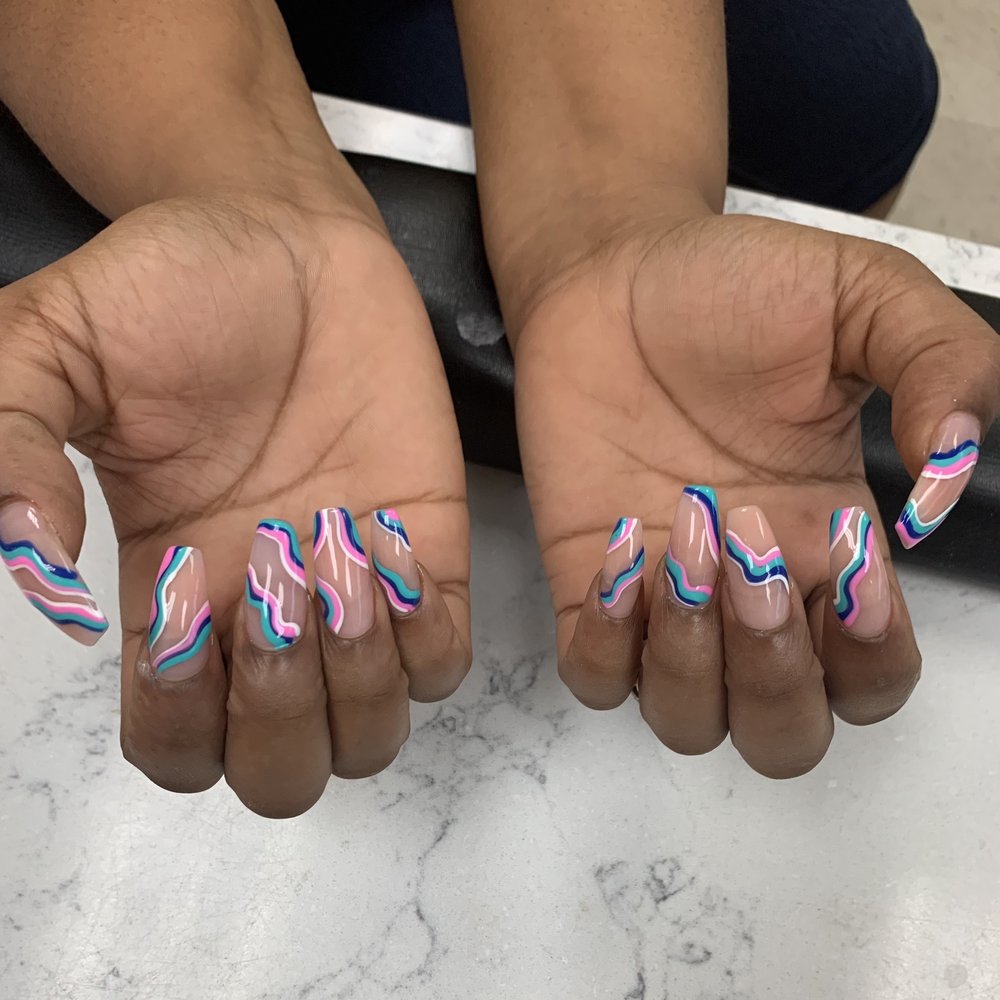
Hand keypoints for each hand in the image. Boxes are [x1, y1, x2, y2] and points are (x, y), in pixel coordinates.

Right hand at [0, 190, 470, 814]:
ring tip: (339, 553)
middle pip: (280, 770)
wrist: (291, 241)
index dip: (181, 719)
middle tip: (278, 587)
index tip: (186, 601)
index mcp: (172, 593)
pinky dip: (424, 632)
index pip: (175, 744)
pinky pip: (443, 661)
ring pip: (369, 736)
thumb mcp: (53, 341)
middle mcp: (264, 615)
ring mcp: (352, 593)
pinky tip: (391, 537)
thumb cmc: (177, 287)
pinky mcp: (427, 554)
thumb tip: (31, 560)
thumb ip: (8, 441)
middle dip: (280, 713)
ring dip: (357, 678)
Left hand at [514, 212, 998, 776]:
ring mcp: (664, 599)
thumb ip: (941, 369)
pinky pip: (595, 678)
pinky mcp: (588, 583)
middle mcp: (751, 594)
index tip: (849, 563)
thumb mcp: (866, 299)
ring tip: (684, 538)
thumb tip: (943, 487)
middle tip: (752, 558)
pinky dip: (607, 646)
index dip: (871, 657)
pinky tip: (622, 548)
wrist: (613, 275)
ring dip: (692, 657)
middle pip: (783, 732)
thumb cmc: (736, 288)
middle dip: (776, 675)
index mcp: (831, 547)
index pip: (871, 677)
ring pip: (689, 721)